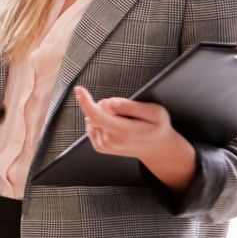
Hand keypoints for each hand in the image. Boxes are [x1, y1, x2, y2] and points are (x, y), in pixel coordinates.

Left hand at [73, 86, 195, 191]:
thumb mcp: (155, 112)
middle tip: (128, 112)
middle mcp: (111, 140)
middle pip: (97, 111)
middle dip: (108, 105)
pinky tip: (116, 124)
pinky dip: (100, 120)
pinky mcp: (99, 146)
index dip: (86, 101)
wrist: (155, 148)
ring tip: (125, 121)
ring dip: (105, 113)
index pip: (97, 116)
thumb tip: (109, 103)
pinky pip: (91, 124)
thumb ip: (131, 106)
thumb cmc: (157, 127)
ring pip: (92, 117)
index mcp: (125, 132)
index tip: (79, 89)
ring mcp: (103, 145)